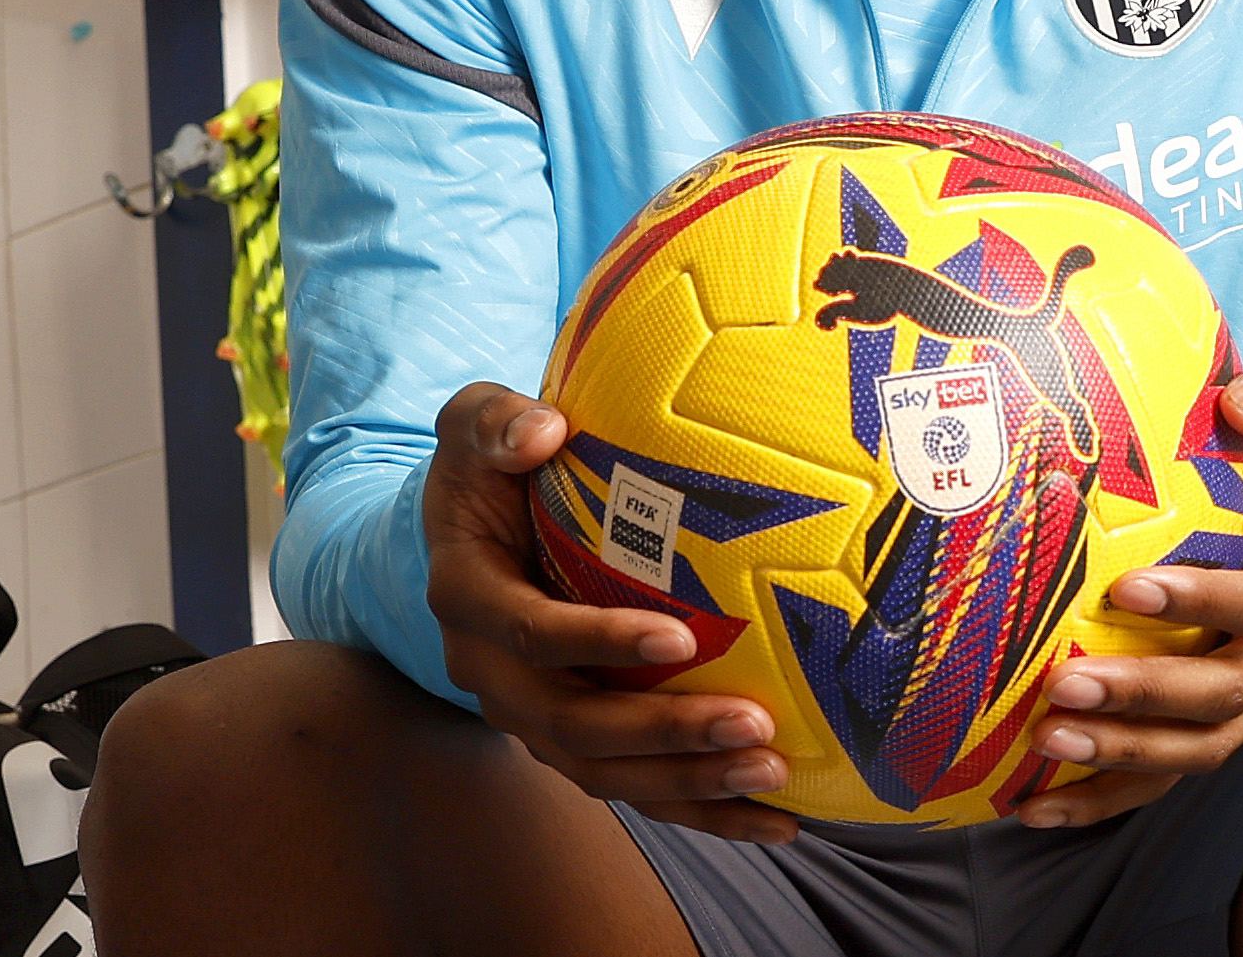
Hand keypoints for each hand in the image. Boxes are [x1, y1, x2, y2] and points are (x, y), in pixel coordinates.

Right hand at [423, 381, 798, 841]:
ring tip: (771, 776)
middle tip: (752, 726)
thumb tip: (543, 429)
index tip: (680, 636)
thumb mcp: (473, 423)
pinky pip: (635, 783)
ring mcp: (531, 712)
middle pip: (575, 725)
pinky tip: (774, 820)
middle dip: (663, 734)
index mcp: (469, 598)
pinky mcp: (572, 734)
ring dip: (689, 783)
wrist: (467, 524)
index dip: (599, 640)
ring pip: (606, 771)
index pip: (532, 632)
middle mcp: (492, 672)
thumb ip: (496, 423)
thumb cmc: (488, 462)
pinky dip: (700, 809)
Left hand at [1015, 353, 1242, 828]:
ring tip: (1046, 743)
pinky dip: (1107, 796)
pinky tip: (1037, 805)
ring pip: (1199, 748)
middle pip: (1228, 694)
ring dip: (1122, 754)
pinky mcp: (1227, 721)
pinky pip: (1169, 772)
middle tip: (1064, 685)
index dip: (1204, 604)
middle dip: (1144, 696)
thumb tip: (1241, 401)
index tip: (1127, 589)